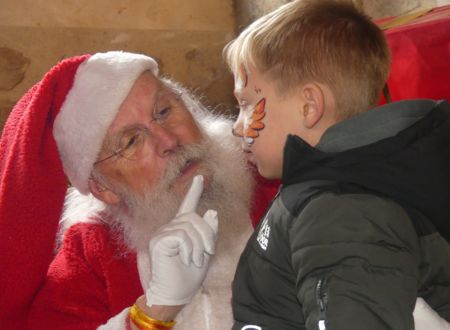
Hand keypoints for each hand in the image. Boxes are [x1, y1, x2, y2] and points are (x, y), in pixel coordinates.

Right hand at [145, 175, 218, 305]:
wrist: (173, 295)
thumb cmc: (188, 277)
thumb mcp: (204, 252)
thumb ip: (209, 233)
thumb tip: (211, 211)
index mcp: (181, 230)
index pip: (187, 206)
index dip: (194, 191)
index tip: (200, 177)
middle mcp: (170, 228)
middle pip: (194, 217)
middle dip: (207, 235)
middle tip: (206, 253)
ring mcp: (162, 234)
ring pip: (190, 225)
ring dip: (199, 245)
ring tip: (194, 259)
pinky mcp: (158, 241)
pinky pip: (181, 235)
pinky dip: (189, 248)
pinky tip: (185, 259)